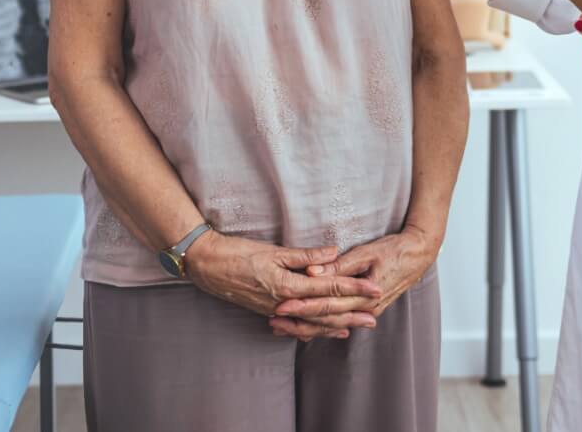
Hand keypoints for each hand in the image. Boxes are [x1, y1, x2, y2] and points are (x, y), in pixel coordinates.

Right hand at [184, 231, 382, 341]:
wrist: (207, 266)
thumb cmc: (237, 254)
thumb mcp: (273, 251)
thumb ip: (305, 256)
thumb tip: (333, 253)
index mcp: (288, 286)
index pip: (328, 287)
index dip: (353, 289)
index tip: (374, 290)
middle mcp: (284, 303)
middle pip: (324, 312)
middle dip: (351, 314)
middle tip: (374, 318)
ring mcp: (275, 310)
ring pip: (311, 323)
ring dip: (335, 325)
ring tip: (356, 327)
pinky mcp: (268, 311)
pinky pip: (297, 325)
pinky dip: (314, 329)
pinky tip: (325, 330)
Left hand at [269, 226, 439, 337]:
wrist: (418, 256)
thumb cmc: (394, 250)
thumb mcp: (367, 252)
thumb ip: (340, 264)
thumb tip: (313, 270)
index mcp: (364, 296)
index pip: (327, 304)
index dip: (302, 306)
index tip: (281, 305)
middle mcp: (364, 310)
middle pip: (325, 319)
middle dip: (298, 321)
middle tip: (273, 320)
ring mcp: (365, 312)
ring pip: (330, 325)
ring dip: (305, 327)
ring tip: (281, 327)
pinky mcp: (364, 310)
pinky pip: (338, 322)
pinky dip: (320, 326)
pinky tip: (303, 329)